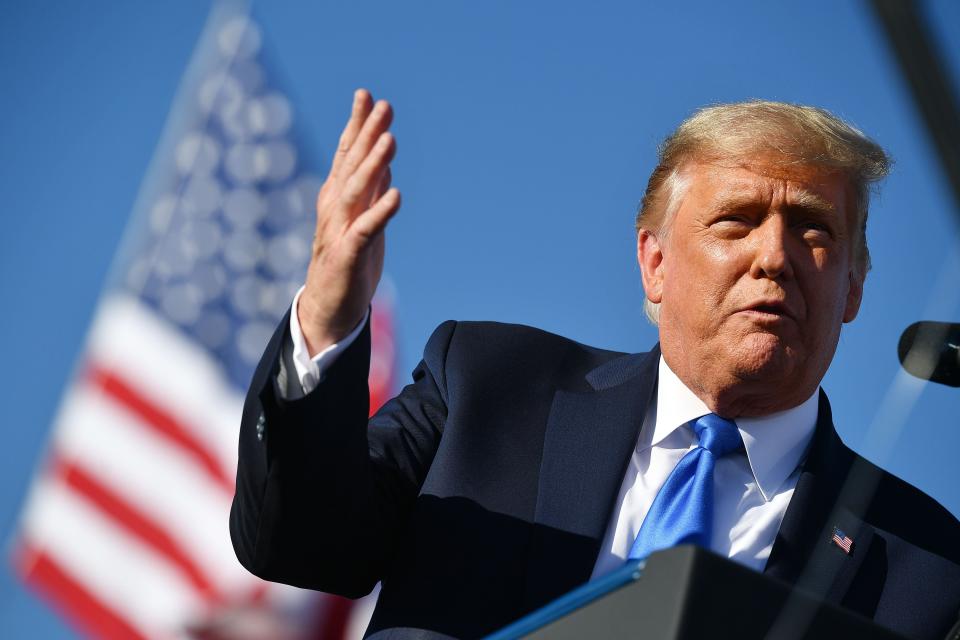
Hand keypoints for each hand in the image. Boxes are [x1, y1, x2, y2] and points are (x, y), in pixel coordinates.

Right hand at [297, 89, 399, 355]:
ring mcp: (339, 232)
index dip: (356, 125)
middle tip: (383, 105)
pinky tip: (396, 194)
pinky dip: (380, 212)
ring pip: (355, 192)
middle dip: (366, 134)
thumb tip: (384, 161)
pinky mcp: (348, 256)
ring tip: (390, 139)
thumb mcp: (361, 220)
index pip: (346, 155)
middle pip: (351, 165)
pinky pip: (365, 230)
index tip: (366, 95)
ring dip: (373, 165)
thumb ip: (370, 192)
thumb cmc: (347, 263)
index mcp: (336, 199)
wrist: (328, 311)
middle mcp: (335, 210)